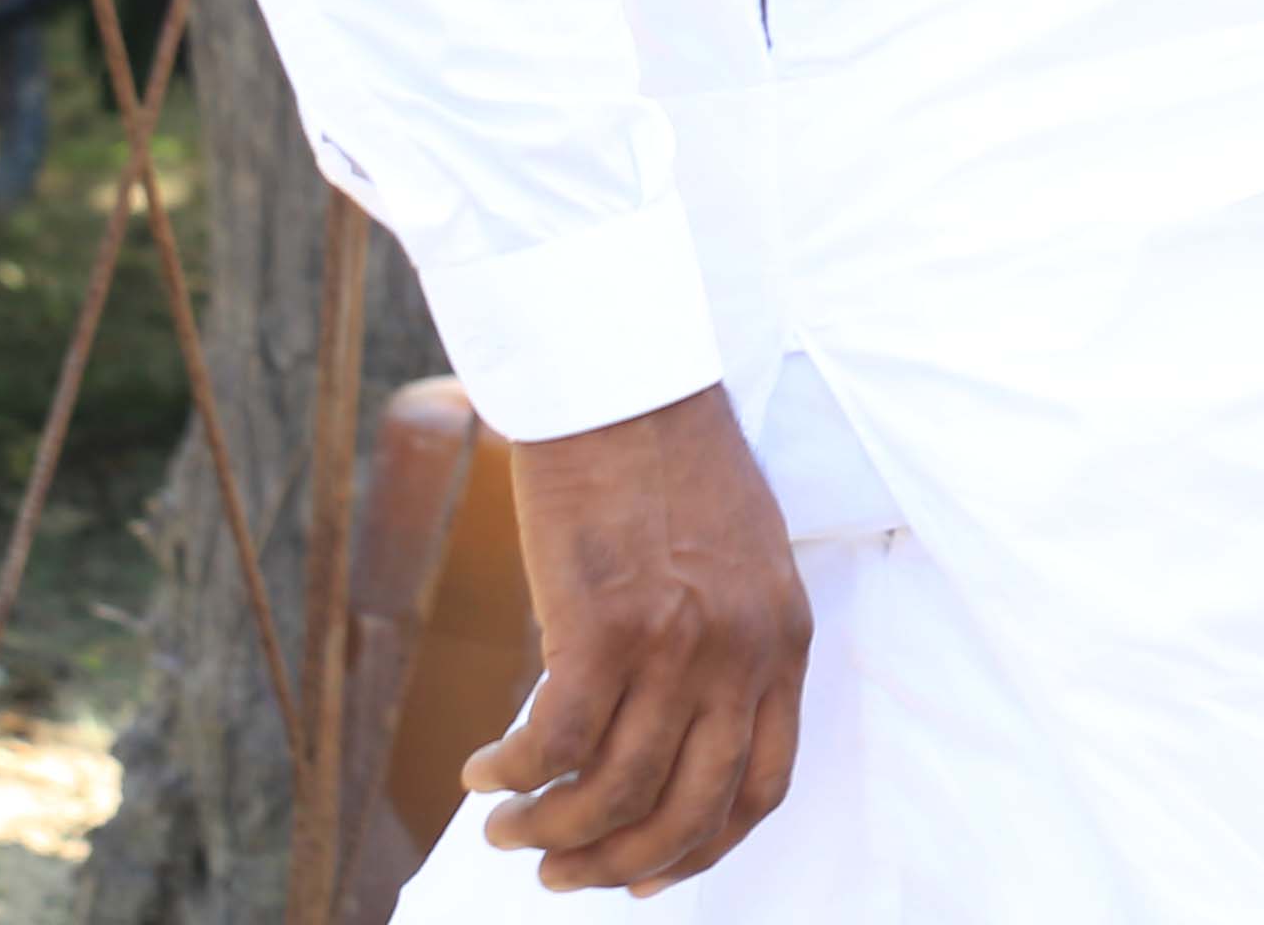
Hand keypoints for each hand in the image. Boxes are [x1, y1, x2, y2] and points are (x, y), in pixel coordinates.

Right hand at [465, 384, 814, 895]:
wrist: (626, 388)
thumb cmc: (668, 466)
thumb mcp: (732, 565)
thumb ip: (715, 649)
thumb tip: (655, 736)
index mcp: (781, 642)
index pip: (759, 787)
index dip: (701, 849)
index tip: (647, 874)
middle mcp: (739, 654)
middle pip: (687, 811)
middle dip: (617, 862)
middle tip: (561, 876)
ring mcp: (675, 645)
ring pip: (611, 792)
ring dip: (550, 832)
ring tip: (505, 832)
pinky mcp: (601, 628)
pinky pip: (550, 746)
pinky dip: (510, 776)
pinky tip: (482, 773)